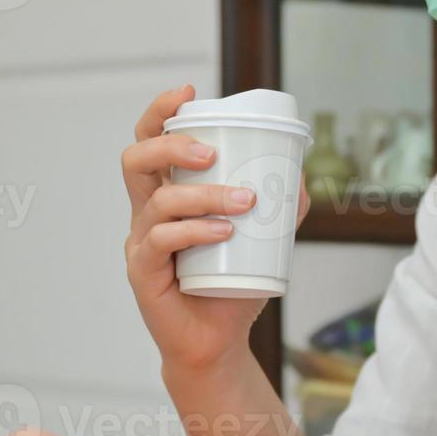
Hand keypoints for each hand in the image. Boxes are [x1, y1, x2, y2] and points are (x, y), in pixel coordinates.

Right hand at [121, 86, 308, 371]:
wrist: (217, 343)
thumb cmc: (231, 286)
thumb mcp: (261, 239)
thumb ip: (280, 206)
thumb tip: (300, 172)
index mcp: (166, 194)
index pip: (150, 141)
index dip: (161, 112)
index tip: (189, 92)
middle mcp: (146, 213)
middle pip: (136, 160)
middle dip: (171, 145)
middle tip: (211, 152)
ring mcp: (141, 242)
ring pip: (157, 201)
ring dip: (203, 195)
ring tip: (244, 201)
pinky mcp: (143, 272)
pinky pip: (161, 241)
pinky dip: (195, 231)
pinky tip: (224, 232)